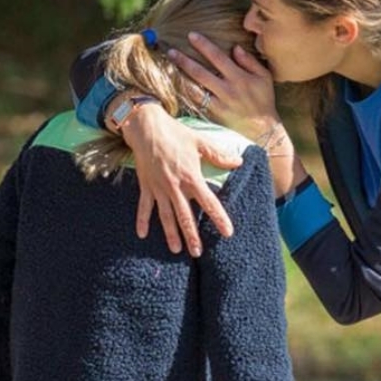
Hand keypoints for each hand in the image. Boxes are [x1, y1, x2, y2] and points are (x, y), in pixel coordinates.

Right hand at [120, 105, 239, 256]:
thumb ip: (219, 155)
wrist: (147, 128)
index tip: (227, 232)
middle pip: (185, 216)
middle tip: (197, 252)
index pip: (209, 202)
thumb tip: (238, 161)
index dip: (219, 218)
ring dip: (171, 234)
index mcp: (191, 177)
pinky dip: (142, 220)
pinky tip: (142, 235)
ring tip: (176, 250)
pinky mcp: (146, 186)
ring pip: (166, 216)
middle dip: (192, 236)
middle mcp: (175, 187)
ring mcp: (159, 188)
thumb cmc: (175, 134)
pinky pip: (144, 207)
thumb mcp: (200, 142)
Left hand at [169, 34, 280, 141]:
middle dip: (184, 60)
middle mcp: (227, 90)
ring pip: (195, 89)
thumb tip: (235, 48)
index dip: (203, 45)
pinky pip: (197, 103)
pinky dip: (187, 94)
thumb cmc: (264, 100)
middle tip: (171, 52)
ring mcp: (219, 104)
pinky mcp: (214, 115)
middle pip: (201, 72)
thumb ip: (250, 61)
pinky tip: (177, 86)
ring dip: (181, 77)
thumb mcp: (264, 77)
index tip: (191, 36)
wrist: (263, 129)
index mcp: (239, 77)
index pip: (217, 57)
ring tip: (169, 67)